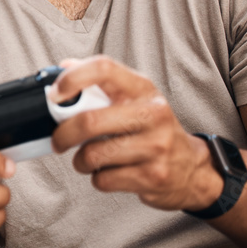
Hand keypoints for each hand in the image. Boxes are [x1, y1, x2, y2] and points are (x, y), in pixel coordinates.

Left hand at [49, 56, 222, 210]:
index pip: (104, 69)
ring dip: (81, 161)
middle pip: (90, 121)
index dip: (72, 78)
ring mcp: (156, 147)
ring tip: (89, 158)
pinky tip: (111, 171)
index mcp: (143, 88)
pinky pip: (104, 179)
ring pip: (93, 155)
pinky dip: (98, 178)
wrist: (192, 169)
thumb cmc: (153, 130)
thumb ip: (101, 83)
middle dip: (64, 134)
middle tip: (58, 140)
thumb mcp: (135, 99)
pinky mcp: (153, 177)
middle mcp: (153, 114)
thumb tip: (63, 67)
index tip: (54, 94)